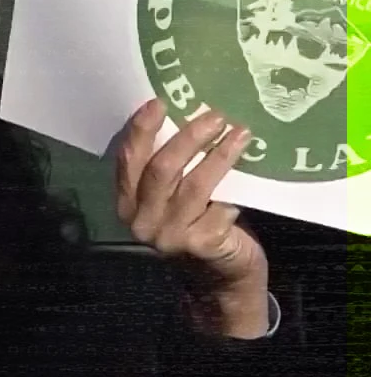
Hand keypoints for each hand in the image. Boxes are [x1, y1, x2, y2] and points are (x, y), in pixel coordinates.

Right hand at [114, 99, 270, 337]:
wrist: (219, 274)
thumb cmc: (198, 222)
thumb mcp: (173, 196)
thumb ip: (170, 168)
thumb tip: (189, 116)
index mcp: (127, 204)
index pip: (128, 161)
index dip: (141, 131)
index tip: (159, 102)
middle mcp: (141, 221)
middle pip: (161, 170)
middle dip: (189, 138)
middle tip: (215, 116)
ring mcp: (169, 236)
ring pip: (193, 185)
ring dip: (220, 156)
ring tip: (241, 133)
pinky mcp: (200, 245)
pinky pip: (221, 206)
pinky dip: (235, 191)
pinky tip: (248, 176)